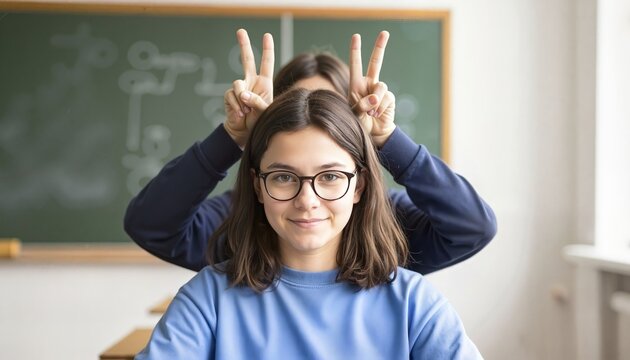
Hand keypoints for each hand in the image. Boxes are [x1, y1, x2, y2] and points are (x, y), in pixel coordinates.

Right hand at [223, 29, 273, 147]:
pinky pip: (231, 96)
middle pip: (247, 60)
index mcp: (264, 84)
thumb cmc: (258, 121)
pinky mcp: (230, 95)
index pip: (266, 64)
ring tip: (246, 111)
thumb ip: (256, 101)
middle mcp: (251, 82)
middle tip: (240, 31)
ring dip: (242, 98)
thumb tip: (243, 93)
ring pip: (238, 84)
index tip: (267, 35)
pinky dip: (236, 106)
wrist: (243, 132)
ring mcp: (240, 88)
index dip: (267, 50)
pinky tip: (240, 114)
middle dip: (244, 45)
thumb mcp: (264, 111)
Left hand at [349, 31, 395, 147]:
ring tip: (370, 113)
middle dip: (380, 47)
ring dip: (374, 101)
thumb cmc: (359, 123)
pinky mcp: (389, 97)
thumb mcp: (354, 114)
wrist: (373, 134)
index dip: (356, 51)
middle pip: (376, 62)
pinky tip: (376, 115)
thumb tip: (374, 98)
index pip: (356, 65)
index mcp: (356, 85)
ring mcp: (380, 90)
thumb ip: (361, 105)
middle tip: (385, 32)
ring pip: (380, 86)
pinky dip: (380, 108)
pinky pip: (385, 99)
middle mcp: (369, 84)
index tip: (356, 36)